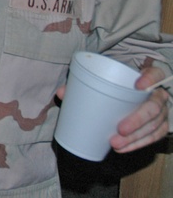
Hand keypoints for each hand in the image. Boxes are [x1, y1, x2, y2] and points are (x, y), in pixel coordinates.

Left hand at [55, 65, 169, 153]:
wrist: (133, 93)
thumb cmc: (118, 84)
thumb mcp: (106, 80)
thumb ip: (84, 83)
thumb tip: (62, 93)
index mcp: (148, 78)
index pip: (156, 74)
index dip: (150, 79)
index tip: (138, 86)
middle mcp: (158, 95)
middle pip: (155, 107)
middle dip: (138, 119)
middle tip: (120, 129)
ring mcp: (161, 112)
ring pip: (155, 126)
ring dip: (136, 137)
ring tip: (115, 143)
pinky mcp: (159, 127)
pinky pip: (153, 138)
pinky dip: (137, 144)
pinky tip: (122, 148)